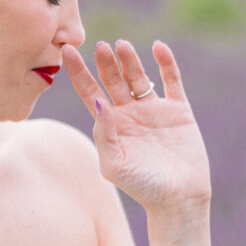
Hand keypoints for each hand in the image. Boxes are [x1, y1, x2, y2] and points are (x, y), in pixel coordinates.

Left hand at [62, 39, 210, 214]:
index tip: (66, 51)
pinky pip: (171, 80)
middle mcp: (129, 113)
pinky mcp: (178, 110)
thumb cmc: (143, 188)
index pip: (89, 91)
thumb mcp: (115, 165)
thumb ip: (105, 135)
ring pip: (138, 76)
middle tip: (100, 47)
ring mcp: (154, 109)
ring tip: (122, 46)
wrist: (178, 199)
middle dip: (105, 63)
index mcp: (110, 125)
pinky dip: (166, 63)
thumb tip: (97, 101)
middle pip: (113, 80)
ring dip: (130, 60)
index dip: (78, 71)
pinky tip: (158, 47)